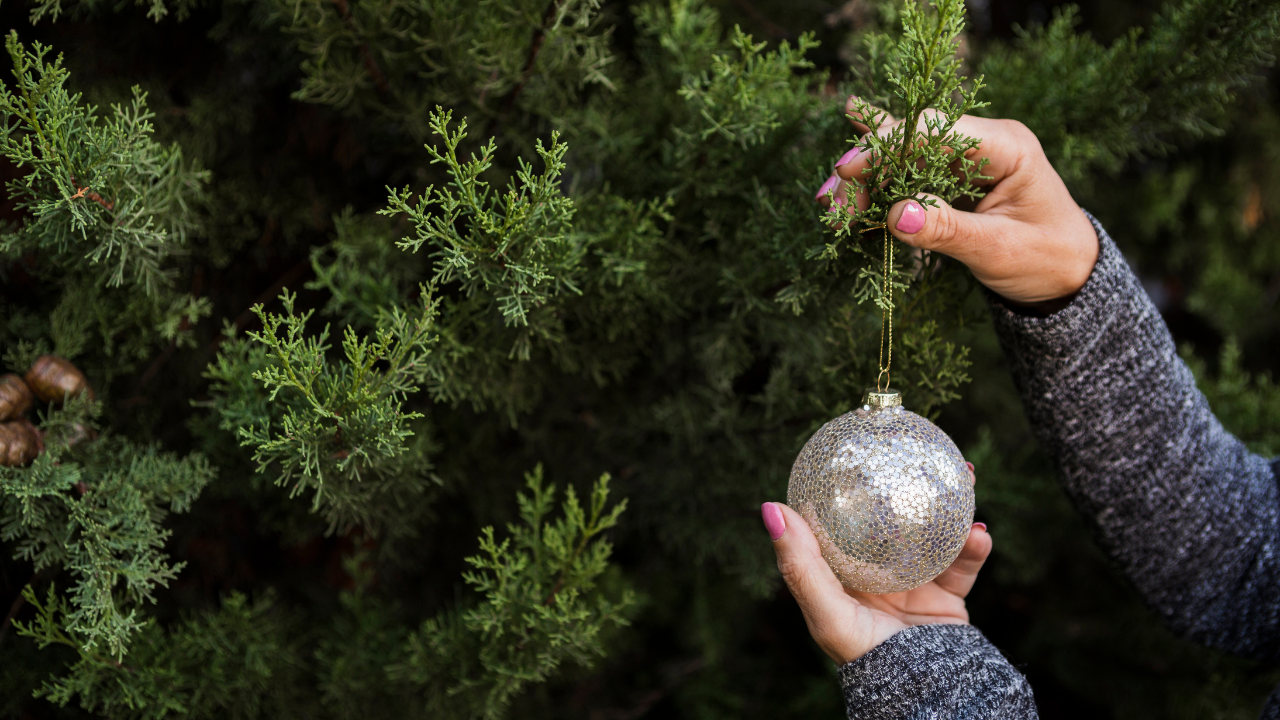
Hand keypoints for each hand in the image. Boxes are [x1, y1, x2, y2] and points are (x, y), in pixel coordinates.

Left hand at [761, 465, 990, 663]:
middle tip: (914, 452)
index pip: (836, 523)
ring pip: (931, 531)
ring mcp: (914, 582)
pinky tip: (978, 533)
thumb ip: (800, 563)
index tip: (848, 454)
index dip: (841, 489)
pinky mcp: (948, 595)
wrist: (928, 694)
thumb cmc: (866, 657)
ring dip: (949, 504)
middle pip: (889, 519)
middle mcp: (876, 574)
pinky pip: (963, 561)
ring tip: (966, 477)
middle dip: (903, 486)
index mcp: (841, 576)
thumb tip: (770, 507)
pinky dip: (972, 546)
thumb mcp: (827, 610)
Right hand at [817, 97, 1097, 306]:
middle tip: (830, 202)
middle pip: (910, 139)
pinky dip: (879, 189)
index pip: (933, 130)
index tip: (847, 170)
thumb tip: (897, 215)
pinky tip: (849, 194)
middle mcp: (983, 142)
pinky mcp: (954, 179)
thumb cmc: (1046, 260)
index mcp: (1005, 146)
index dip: (885, 146)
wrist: (1070, 277)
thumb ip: (947, 230)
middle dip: (866, 166)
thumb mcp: (998, 250)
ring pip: (903, 156)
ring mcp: (967, 159)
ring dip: (866, 180)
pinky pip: (909, 175)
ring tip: (832, 207)